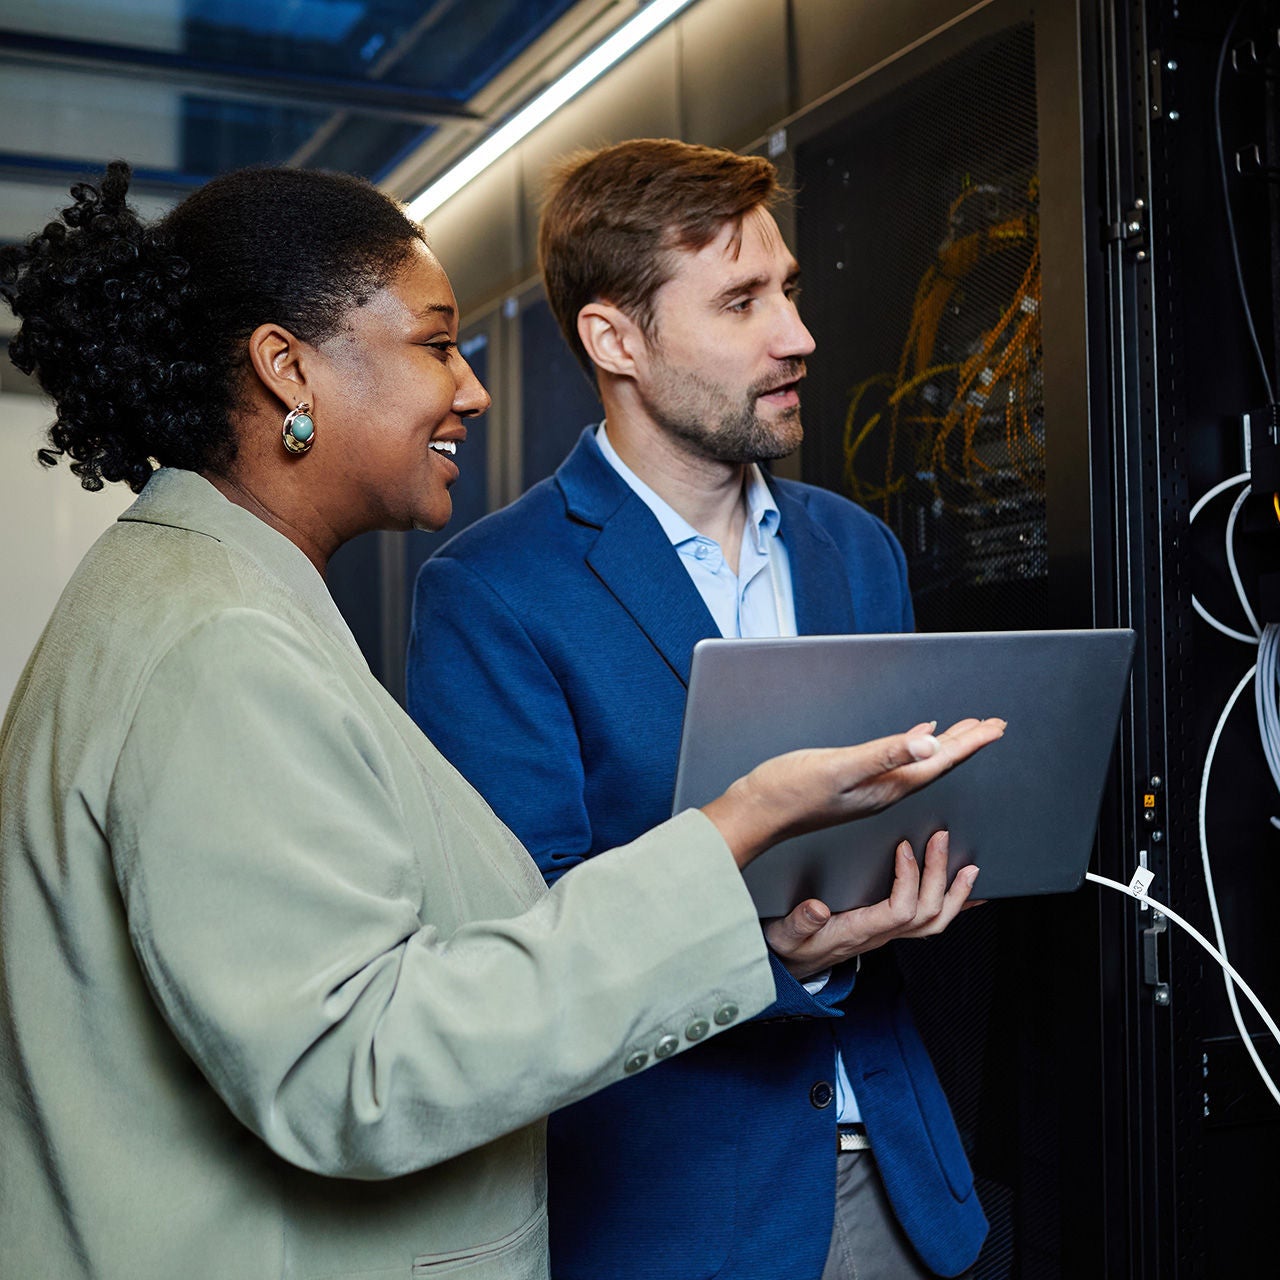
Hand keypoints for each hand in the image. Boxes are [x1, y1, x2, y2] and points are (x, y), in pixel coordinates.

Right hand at [701, 717, 1005, 869]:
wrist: (756, 812)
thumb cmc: (789, 793)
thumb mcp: (839, 769)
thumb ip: (883, 754)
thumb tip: (928, 741)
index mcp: (887, 787)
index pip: (940, 762)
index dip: (969, 743)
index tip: (996, 727)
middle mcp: (884, 789)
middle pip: (937, 763)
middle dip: (967, 743)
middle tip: (994, 724)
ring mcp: (870, 786)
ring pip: (920, 762)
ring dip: (946, 744)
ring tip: (967, 729)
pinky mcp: (854, 781)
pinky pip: (898, 761)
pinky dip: (914, 745)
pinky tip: (916, 736)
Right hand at [763, 830, 982, 979]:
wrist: (791, 964)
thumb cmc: (789, 946)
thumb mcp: (785, 934)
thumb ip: (799, 922)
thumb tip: (817, 909)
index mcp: (857, 931)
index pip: (899, 911)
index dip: (908, 879)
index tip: (904, 848)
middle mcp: (880, 934)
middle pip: (926, 914)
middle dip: (939, 876)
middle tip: (940, 839)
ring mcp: (888, 933)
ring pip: (934, 922)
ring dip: (955, 894)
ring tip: (969, 867)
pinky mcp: (889, 928)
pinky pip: (929, 922)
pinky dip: (953, 907)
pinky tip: (967, 894)